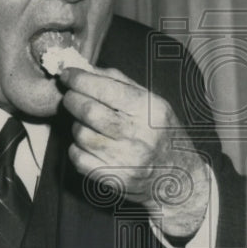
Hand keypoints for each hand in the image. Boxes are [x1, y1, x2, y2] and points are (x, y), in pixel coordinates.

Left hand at [60, 66, 210, 240]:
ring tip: (86, 124)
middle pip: (89, 111)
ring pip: (81, 134)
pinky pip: (78, 158)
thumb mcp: (152, 103)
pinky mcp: (114, 178)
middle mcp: (139, 135)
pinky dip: (76, 148)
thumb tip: (86, 69)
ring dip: (76, 125)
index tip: (67, 75)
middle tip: (70, 97)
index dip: (80, 79)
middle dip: (72, 99)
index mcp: (149, 110)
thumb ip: (120, 83)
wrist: (179, 177)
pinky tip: (87, 144)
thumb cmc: (162, 134)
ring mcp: (126, 159)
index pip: (106, 90)